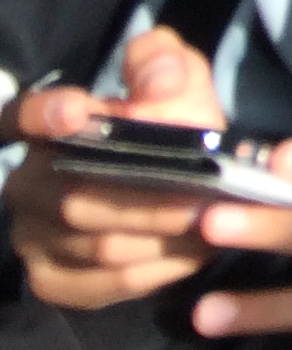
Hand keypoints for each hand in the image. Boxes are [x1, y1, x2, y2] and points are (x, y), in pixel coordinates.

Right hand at [6, 26, 225, 307]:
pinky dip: (154, 272)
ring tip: (210, 226)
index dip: (44, 115)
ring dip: (160, 240)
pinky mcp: (50, 278)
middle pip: (79, 200)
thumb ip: (164, 65)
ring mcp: (31, 234)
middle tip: (204, 200)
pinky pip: (103, 285)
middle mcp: (26, 182)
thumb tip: (159, 85)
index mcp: (46, 124)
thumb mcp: (175, 78)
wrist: (172, 179)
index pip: (23, 116)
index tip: (75, 112)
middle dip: (150, 203)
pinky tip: (190, 255)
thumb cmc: (170, 121)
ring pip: (98, 247)